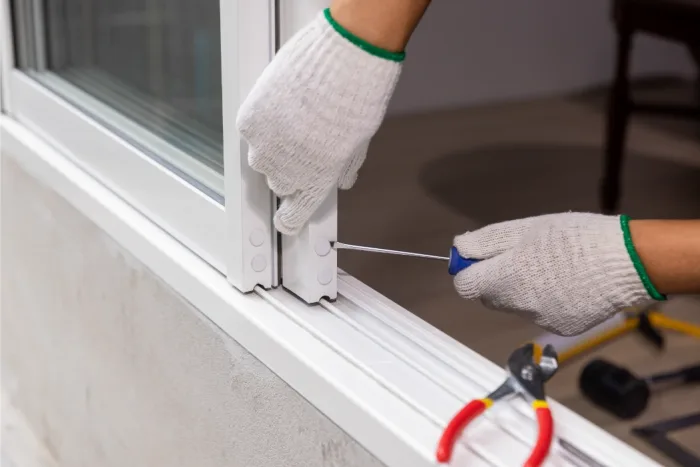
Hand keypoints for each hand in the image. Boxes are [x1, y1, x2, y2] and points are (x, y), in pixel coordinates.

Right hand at [236, 9, 402, 234]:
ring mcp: (264, 147)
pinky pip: (251, 130)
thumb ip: (344, 166)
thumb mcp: (359, 142)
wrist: (343, 60)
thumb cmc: (357, 99)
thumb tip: (342, 179)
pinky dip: (263, 121)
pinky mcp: (249, 121)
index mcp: (317, 182)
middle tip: (303, 145)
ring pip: (261, 158)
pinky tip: (281, 104)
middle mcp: (287, 172)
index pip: (294, 216)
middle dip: (290, 171)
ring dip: (273, 147)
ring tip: (293, 119)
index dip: (290, 219)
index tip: (287, 219)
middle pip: (280, 184)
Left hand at [452, 213, 662, 335]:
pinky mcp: (561, 327)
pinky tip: (567, 283)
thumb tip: (459, 250)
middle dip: (496, 279)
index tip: (479, 258)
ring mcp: (540, 320)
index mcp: (505, 279)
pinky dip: (545, 300)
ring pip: (515, 305)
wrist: (627, 261)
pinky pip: (540, 313)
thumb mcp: (525, 229)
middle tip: (521, 257)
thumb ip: (487, 242)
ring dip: (520, 289)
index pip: (465, 286)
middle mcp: (518, 305)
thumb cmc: (573, 237)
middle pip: (490, 296)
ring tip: (550, 267)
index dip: (469, 270)